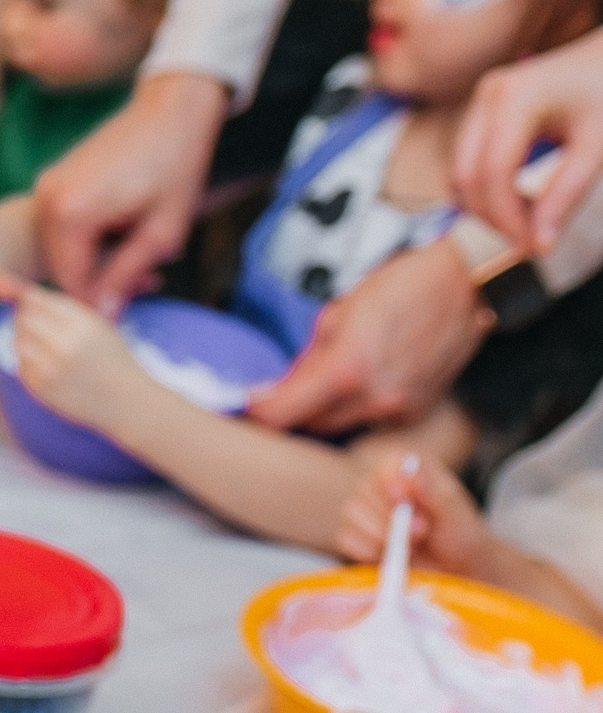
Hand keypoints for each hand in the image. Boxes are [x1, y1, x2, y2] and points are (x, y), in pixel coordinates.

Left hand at [0, 276, 154, 429]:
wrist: (125, 399)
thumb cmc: (111, 358)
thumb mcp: (97, 325)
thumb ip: (65, 310)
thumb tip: (24, 296)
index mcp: (81, 323)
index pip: (38, 300)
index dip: (27, 298)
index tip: (26, 300)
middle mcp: (64, 344)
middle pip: (24, 319)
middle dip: (25, 317)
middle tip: (35, 323)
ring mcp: (50, 367)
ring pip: (19, 341)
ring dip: (24, 339)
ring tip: (43, 343)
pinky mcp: (41, 387)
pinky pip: (22, 365)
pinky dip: (29, 360)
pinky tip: (46, 362)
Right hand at [32, 70, 227, 311]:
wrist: (171, 110)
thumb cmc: (176, 166)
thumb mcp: (162, 231)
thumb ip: (127, 275)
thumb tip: (104, 314)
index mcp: (70, 215)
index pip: (71, 282)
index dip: (100, 302)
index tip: (130, 304)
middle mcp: (47, 200)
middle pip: (62, 266)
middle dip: (97, 280)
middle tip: (144, 280)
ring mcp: (46, 186)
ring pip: (60, 248)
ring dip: (93, 260)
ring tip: (137, 254)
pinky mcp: (53, 178)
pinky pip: (61, 225)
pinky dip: (86, 238)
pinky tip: (121, 233)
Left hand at [245, 240, 490, 433]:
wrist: (466, 285)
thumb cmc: (401, 288)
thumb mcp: (337, 314)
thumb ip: (306, 360)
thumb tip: (278, 389)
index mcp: (346, 370)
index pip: (281, 414)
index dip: (257, 412)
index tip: (247, 403)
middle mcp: (373, 398)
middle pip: (309, 426)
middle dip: (291, 411)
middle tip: (281, 391)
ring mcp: (397, 409)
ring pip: (340, 426)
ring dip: (324, 411)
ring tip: (327, 380)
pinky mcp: (415, 413)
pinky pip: (370, 420)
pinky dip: (357, 407)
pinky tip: (363, 381)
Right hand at [336, 449, 490, 579]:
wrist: (456, 568)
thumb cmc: (460, 535)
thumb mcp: (456, 514)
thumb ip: (436, 493)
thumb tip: (413, 473)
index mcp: (410, 471)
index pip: (387, 464)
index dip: (391, 481)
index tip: (404, 499)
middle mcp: (383, 486)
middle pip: (364, 490)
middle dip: (390, 517)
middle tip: (421, 531)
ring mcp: (366, 511)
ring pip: (351, 514)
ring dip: (380, 535)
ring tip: (410, 545)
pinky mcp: (356, 536)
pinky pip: (346, 539)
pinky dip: (367, 550)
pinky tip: (389, 554)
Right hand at [453, 25, 602, 255]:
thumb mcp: (596, 145)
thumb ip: (565, 195)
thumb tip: (539, 247)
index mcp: (515, 98)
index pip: (492, 173)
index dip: (506, 218)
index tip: (531, 248)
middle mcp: (488, 96)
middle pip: (466, 176)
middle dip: (492, 217)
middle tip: (528, 243)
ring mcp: (480, 101)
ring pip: (461, 172)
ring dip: (487, 206)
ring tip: (529, 220)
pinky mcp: (482, 111)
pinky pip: (468, 162)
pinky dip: (487, 189)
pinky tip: (519, 199)